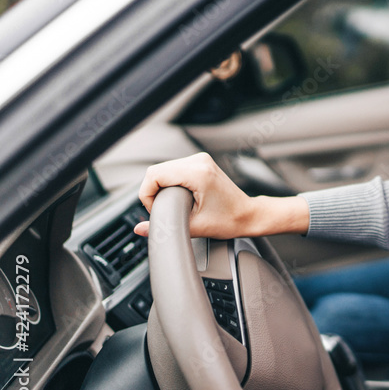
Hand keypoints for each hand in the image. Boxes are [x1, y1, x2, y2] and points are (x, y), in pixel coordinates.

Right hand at [132, 153, 307, 237]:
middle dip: (154, 192)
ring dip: (161, 187)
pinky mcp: (201, 162)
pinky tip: (179, 196)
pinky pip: (174, 169)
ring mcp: (201, 159)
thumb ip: (164, 227)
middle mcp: (199, 161)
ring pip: (164, 169)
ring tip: (173, 205)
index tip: (157, 210)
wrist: (249, 215)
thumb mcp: (193, 227)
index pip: (154, 175)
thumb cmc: (229, 221)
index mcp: (198, 173)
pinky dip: (170, 182)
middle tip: (165, 210)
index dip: (148, 195)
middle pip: (157, 170)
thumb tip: (139, 229)